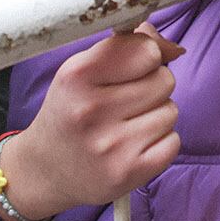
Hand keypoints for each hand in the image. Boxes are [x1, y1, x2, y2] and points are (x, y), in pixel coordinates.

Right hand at [0, 24, 182, 219]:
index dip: (146, 57)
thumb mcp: (83, 69)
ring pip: (171, 111)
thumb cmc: (70, 111)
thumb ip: (128, 48)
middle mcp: (91, 110)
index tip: (130, 69)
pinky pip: (173, 141)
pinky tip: (134, 145)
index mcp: (77, 76)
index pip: (147, 51)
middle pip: (165, 80)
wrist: (45, 170)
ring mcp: (111, 145)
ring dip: (155, 115)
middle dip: (152, 87)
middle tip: (125, 102)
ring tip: (126, 125)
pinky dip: (161, 142)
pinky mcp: (128, 173)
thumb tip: (174, 49)